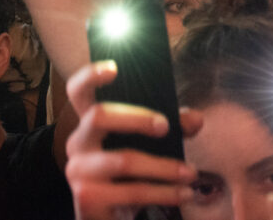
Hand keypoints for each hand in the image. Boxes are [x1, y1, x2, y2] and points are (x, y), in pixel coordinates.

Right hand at [64, 61, 200, 219]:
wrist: (112, 217)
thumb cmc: (131, 173)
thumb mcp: (151, 146)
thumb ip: (173, 126)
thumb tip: (195, 119)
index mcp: (89, 123)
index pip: (78, 90)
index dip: (90, 74)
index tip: (114, 67)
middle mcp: (77, 143)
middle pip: (99, 115)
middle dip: (137, 117)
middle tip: (165, 126)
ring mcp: (78, 172)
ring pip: (124, 160)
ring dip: (164, 167)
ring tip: (191, 173)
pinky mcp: (87, 199)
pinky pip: (132, 191)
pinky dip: (165, 192)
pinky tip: (184, 193)